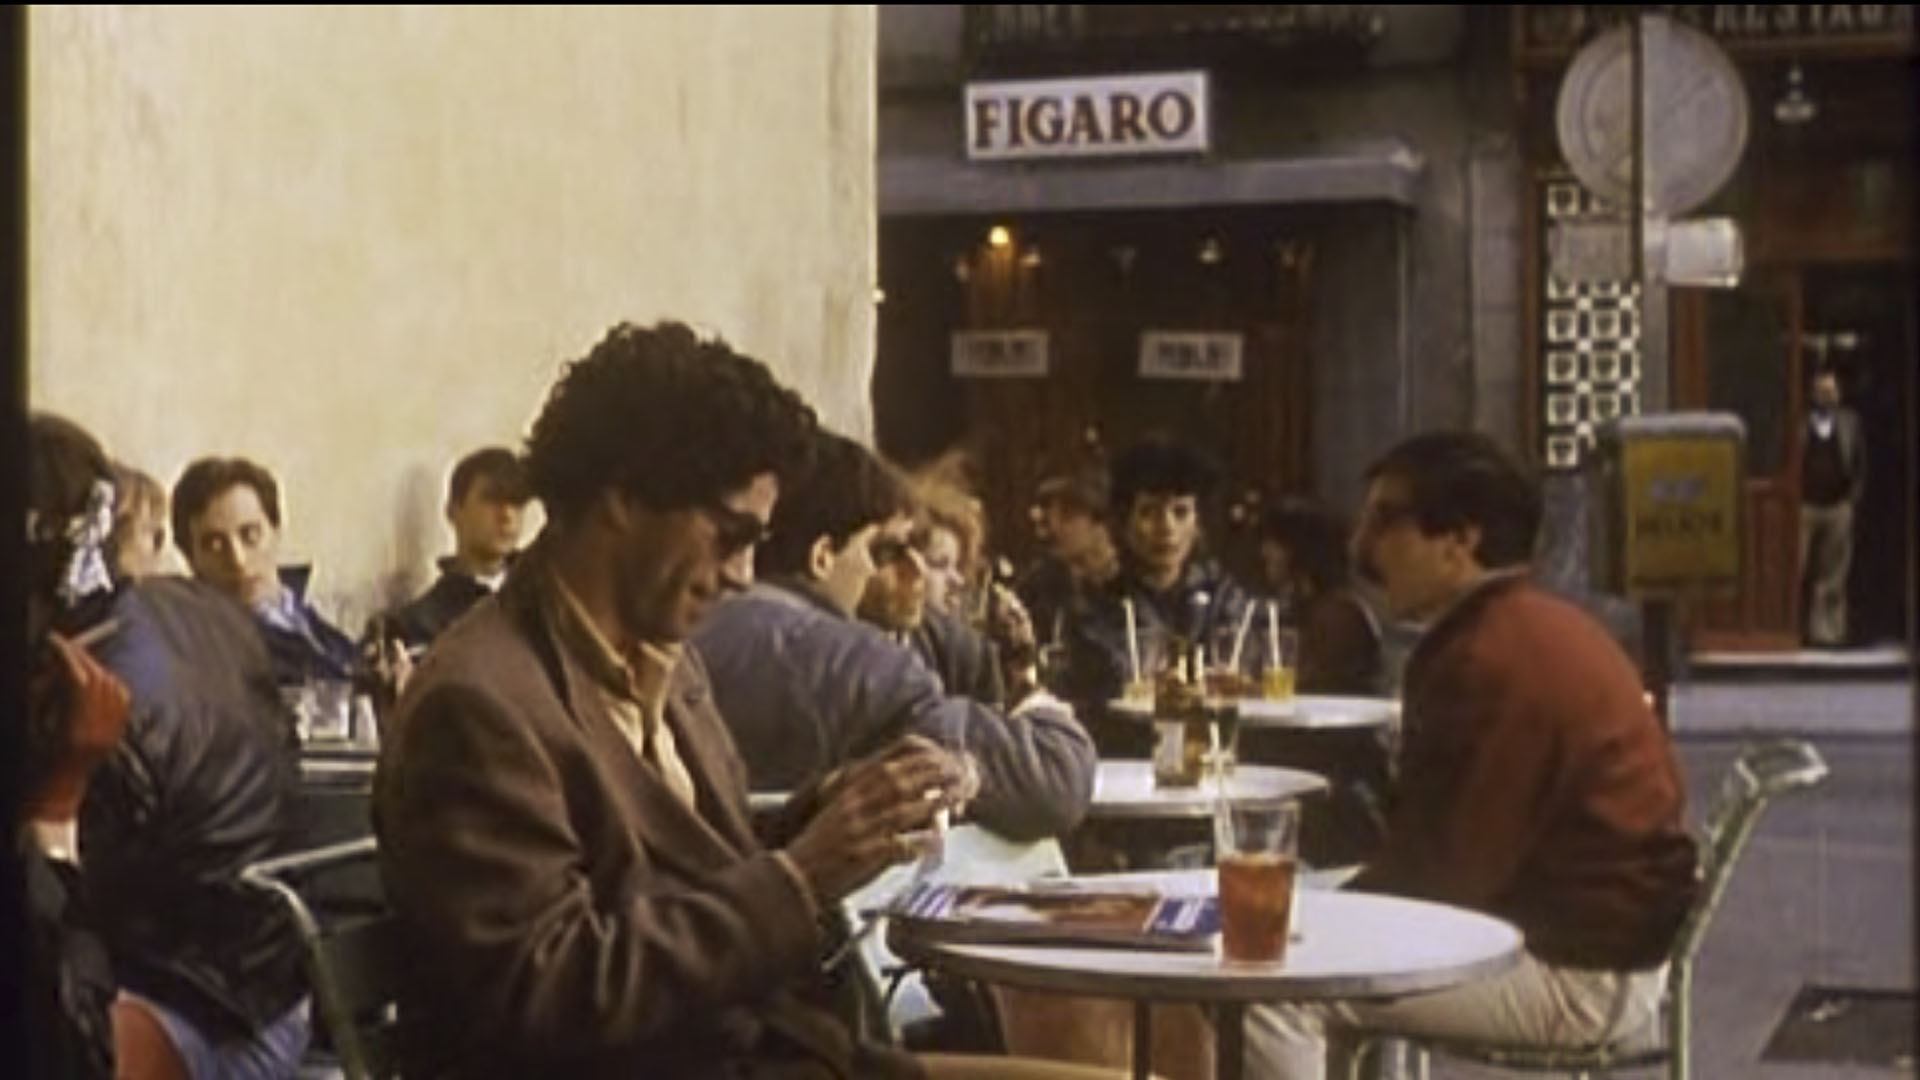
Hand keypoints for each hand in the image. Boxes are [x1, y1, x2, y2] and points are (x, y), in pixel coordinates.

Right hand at [26, 631, 131, 822]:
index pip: (78, 680)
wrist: (56, 791)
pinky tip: (94, 678)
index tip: (52, 641)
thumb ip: (44, 693)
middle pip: (98, 680)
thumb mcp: (33, 724)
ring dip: (94, 667)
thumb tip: (51, 662)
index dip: (66, 656)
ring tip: (73, 661)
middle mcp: (99, 731)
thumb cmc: (36, 761)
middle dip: (80, 658)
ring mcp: (111, 733)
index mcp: (74, 731)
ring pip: (112, 686)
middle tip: (61, 646)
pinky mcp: (116, 733)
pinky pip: (120, 698)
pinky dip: (108, 683)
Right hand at [782, 736, 968, 901]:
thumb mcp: (839, 811)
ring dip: (934, 803)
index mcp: (848, 792)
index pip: (886, 765)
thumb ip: (867, 797)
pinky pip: (897, 846)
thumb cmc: (820, 846)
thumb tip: (905, 792)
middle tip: (958, 772)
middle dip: (932, 774)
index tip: (939, 756)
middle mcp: (854, 805)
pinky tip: (936, 842)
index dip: (915, 759)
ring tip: (958, 798)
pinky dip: (917, 843)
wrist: (794, 877)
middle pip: (899, 782)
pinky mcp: (863, 856)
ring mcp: (859, 829)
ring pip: (903, 809)